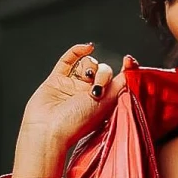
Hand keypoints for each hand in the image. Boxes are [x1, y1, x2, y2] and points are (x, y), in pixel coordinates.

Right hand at [12, 45, 130, 177]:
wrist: (48, 130)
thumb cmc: (77, 122)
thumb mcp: (108, 103)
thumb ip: (120, 85)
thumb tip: (129, 68)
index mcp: (104, 103)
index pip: (117, 81)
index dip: (124, 70)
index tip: (128, 61)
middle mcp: (89, 94)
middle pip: (103, 70)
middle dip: (103, 73)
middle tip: (97, 88)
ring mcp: (72, 86)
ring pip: (87, 64)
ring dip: (89, 66)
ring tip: (86, 78)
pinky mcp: (56, 80)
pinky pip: (68, 60)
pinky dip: (77, 51)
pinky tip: (87, 48)